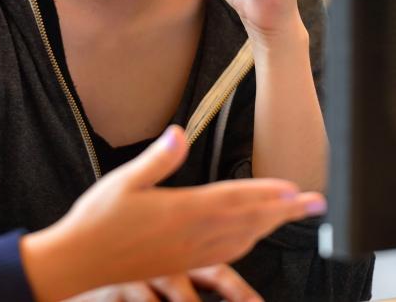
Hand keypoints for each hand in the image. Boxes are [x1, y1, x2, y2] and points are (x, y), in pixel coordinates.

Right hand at [20, 125, 324, 300]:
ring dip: (272, 226)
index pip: (233, 199)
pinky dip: (247, 243)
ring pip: (242, 240)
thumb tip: (179, 131)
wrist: (79, 263)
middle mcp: (191, 235)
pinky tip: (254, 238)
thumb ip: (157, 158)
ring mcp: (189, 253)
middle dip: (285, 211)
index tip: (294, 189)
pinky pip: (225, 255)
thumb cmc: (98, 219)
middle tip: (316, 203)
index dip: (266, 194)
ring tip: (293, 215)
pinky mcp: (181, 264)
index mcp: (180, 210)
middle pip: (249, 221)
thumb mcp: (123, 181)